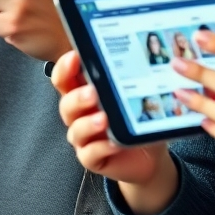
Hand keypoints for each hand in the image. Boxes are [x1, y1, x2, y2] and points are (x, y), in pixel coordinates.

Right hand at [52, 51, 178, 214]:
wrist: (149, 156)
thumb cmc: (137, 120)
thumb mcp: (133, 96)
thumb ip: (129, 79)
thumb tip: (140, 56)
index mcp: (84, 92)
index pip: (65, 78)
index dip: (64, 67)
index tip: (74, 57)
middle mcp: (80, 114)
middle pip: (66, 103)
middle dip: (77, 97)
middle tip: (92, 92)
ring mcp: (84, 138)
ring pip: (75, 130)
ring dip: (87, 124)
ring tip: (103, 119)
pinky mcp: (92, 158)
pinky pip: (89, 154)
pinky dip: (100, 148)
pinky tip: (113, 144)